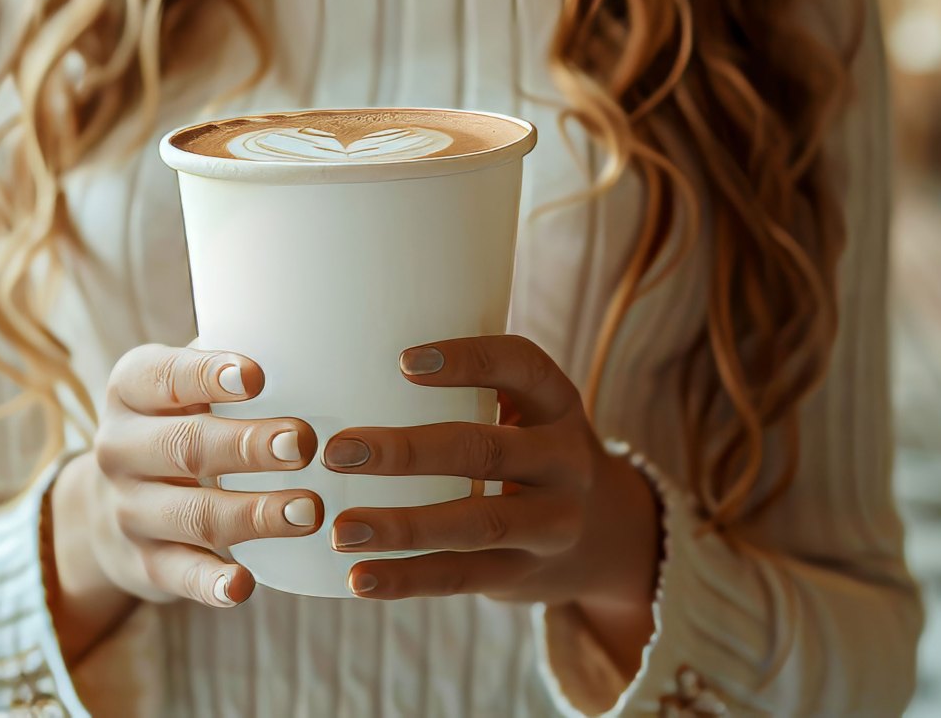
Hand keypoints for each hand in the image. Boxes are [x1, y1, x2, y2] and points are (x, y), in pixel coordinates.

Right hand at [49, 343, 320, 661]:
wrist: (111, 502)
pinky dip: (210, 583)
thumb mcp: (187, 382)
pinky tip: (244, 585)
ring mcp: (130, 509)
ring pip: (192, 514)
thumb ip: (231, 359)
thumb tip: (319, 337)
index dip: (207, 375)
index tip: (256, 375)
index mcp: (131, 388)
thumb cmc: (182, 418)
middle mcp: (120, 447)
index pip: (164, 376)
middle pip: (185, 446)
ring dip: (253, 513)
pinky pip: (179, 574)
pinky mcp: (145, 563)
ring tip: (310, 511)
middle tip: (304, 444)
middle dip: (247, 446)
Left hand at [323, 335, 658, 661]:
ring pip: (477, 524)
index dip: (467, 361)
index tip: (403, 362)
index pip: (521, 366)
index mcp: (556, 403)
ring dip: (403, 528)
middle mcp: (565, 460)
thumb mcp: (524, 409)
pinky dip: (408, 580)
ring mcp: (553, 523)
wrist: (604, 532)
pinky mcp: (526, 572)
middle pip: (487, 450)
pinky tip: (360, 578)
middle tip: (337, 452)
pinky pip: (464, 577)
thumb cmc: (525, 446)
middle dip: (407, 451)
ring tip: (342, 529)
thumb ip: (463, 390)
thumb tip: (347, 363)